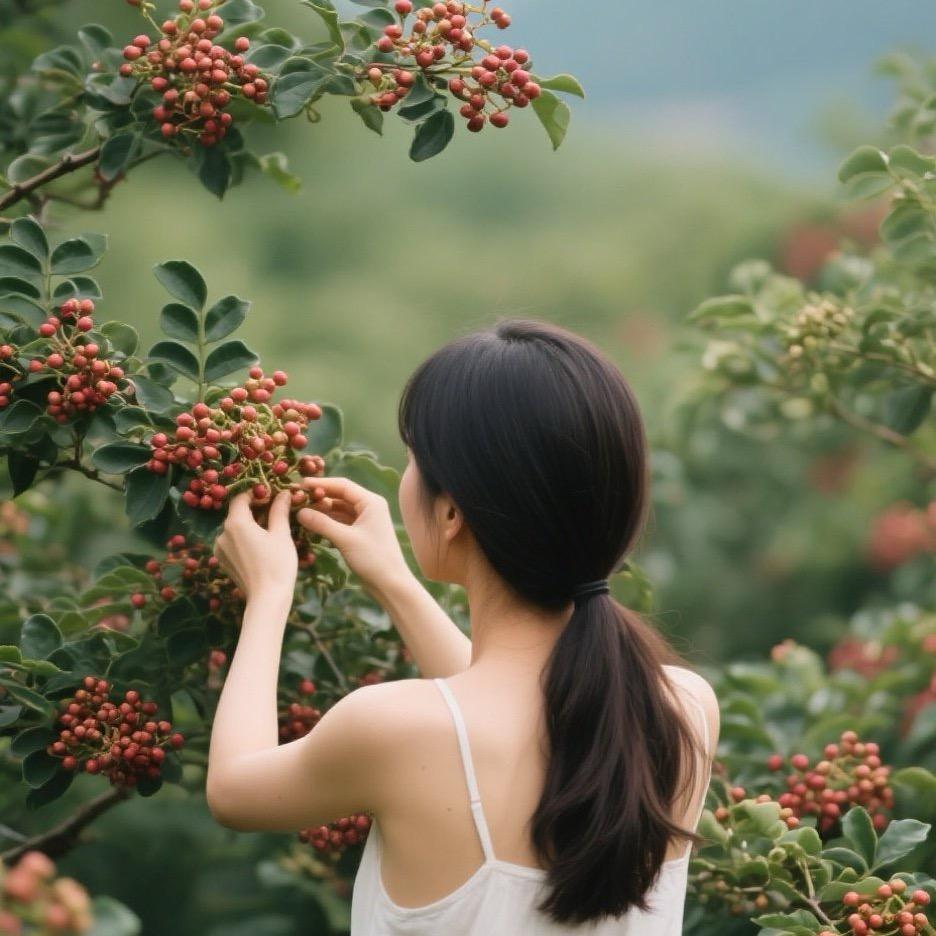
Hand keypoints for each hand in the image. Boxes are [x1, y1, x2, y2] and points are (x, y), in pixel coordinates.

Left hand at [214, 490, 297, 600]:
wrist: (267, 599)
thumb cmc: (277, 564)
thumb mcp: (281, 534)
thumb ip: (279, 510)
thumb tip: (283, 493)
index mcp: (235, 522)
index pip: (241, 497)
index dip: (256, 493)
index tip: (273, 495)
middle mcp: (222, 533)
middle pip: (237, 512)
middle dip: (255, 508)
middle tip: (275, 510)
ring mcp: (220, 549)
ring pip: (235, 528)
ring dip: (250, 524)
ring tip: (270, 529)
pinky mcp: (223, 561)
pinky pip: (233, 542)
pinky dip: (245, 538)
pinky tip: (261, 545)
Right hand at [295, 476, 411, 598]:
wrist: (391, 584)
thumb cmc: (373, 559)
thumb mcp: (345, 539)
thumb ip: (321, 523)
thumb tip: (299, 512)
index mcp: (371, 502)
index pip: (342, 485)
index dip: (321, 484)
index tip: (300, 485)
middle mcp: (369, 507)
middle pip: (340, 496)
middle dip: (319, 498)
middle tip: (297, 500)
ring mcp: (365, 520)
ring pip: (339, 510)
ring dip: (322, 511)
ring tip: (300, 512)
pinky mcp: (360, 533)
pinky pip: (341, 522)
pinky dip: (328, 523)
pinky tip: (312, 526)